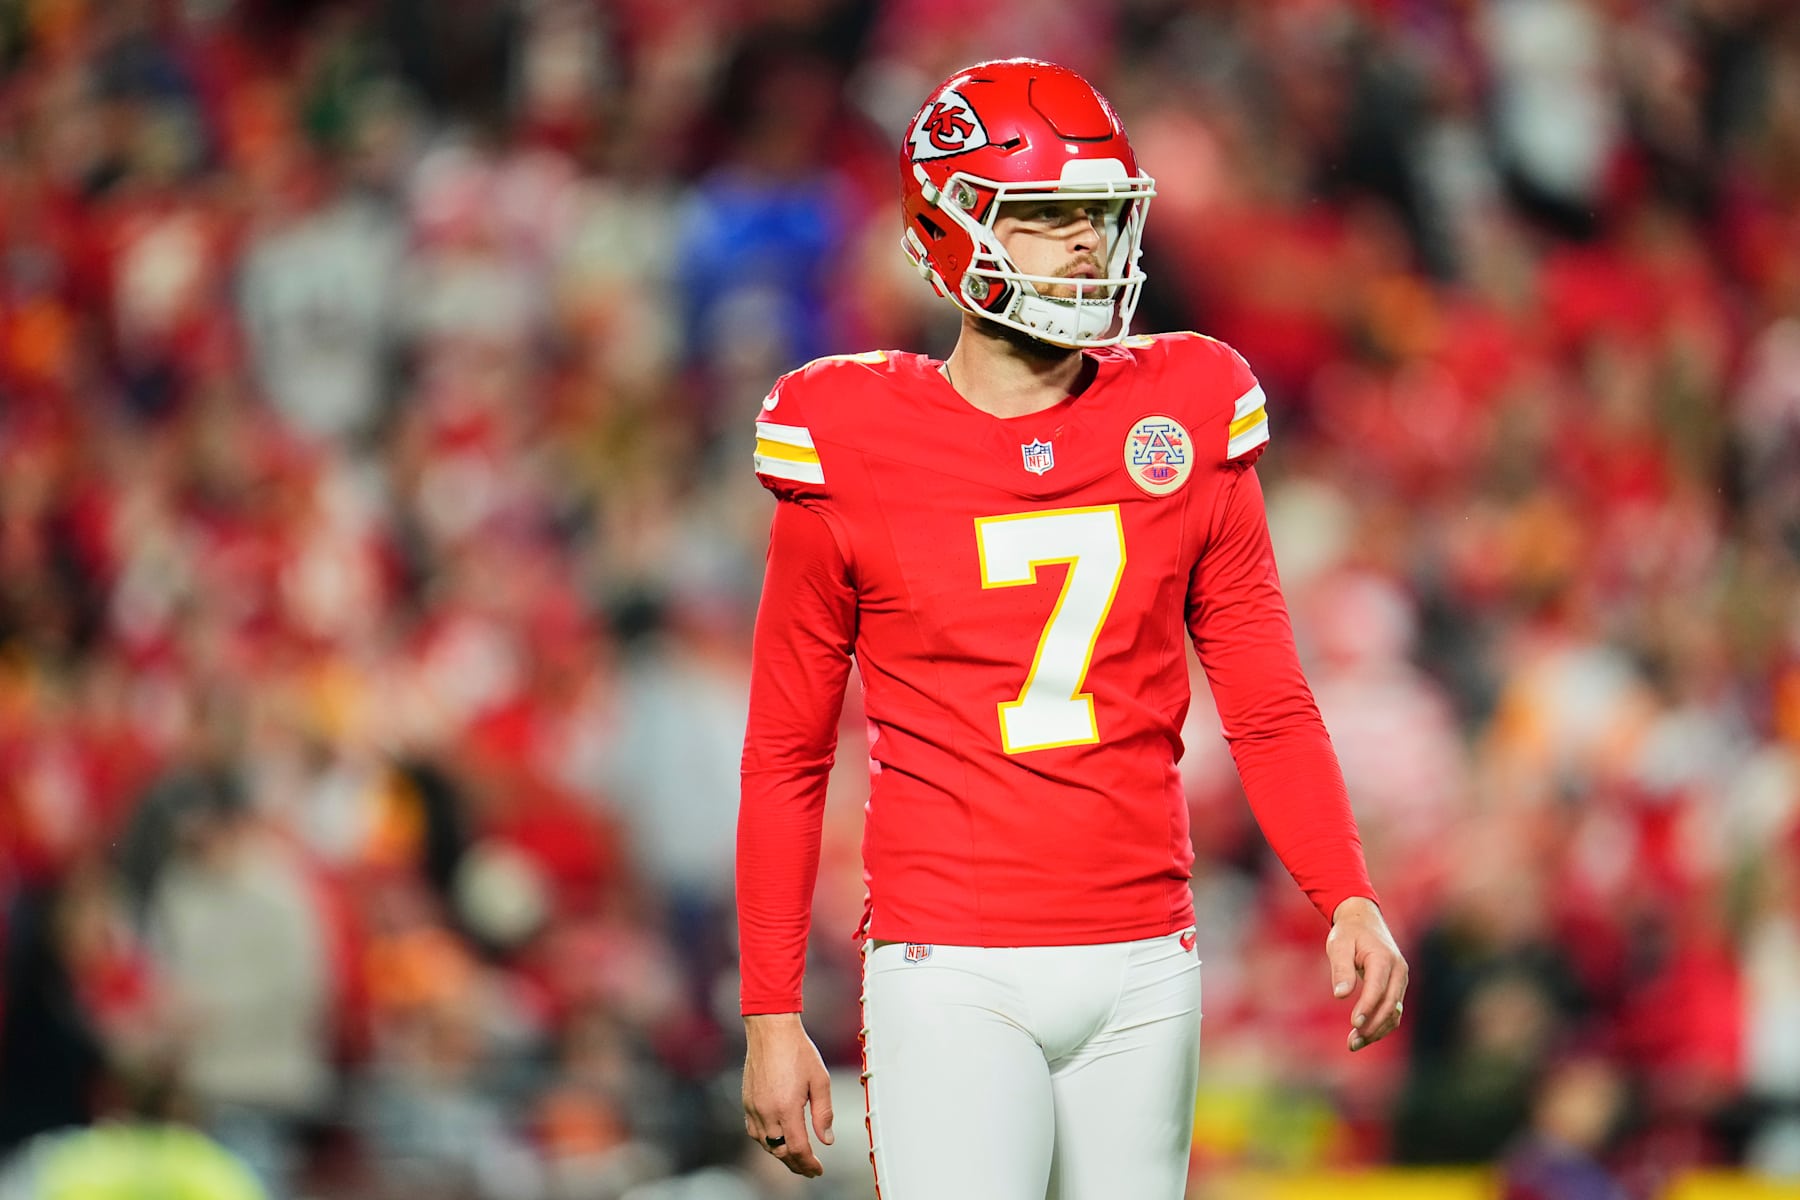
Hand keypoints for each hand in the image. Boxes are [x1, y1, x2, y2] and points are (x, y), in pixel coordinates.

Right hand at [742, 1013, 834, 1176]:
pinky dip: (766, 1141)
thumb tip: (827, 1139)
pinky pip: (754, 1132)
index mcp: (787, 1108)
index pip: (798, 1149)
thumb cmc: (798, 1051)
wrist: (771, 1030)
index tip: (817, 1170)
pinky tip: (776, 1139)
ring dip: (781, 1154)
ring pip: (766, 1144)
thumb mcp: (820, 1080)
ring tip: (796, 1158)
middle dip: (796, 1164)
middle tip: (809, 1170)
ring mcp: (753, 1108)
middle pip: (780, 1151)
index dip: (808, 1164)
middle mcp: (766, 1112)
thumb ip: (824, 1113)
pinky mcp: (746, 1102)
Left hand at [1326, 896, 1407, 1052]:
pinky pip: (1392, 1011)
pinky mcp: (1397, 987)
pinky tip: (1363, 1036)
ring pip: (1394, 1012)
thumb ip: (1341, 969)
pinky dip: (1381, 1025)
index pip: (1378, 989)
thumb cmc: (1348, 933)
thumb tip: (1340, 996)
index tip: (1354, 1024)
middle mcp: (1398, 971)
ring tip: (1353, 1044)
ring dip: (1377, 1030)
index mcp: (1384, 959)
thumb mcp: (1338, 945)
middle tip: (1351, 1042)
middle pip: (1389, 1005)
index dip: (1367, 1008)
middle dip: (1372, 1026)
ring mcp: (1401, 980)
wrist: (1364, 920)